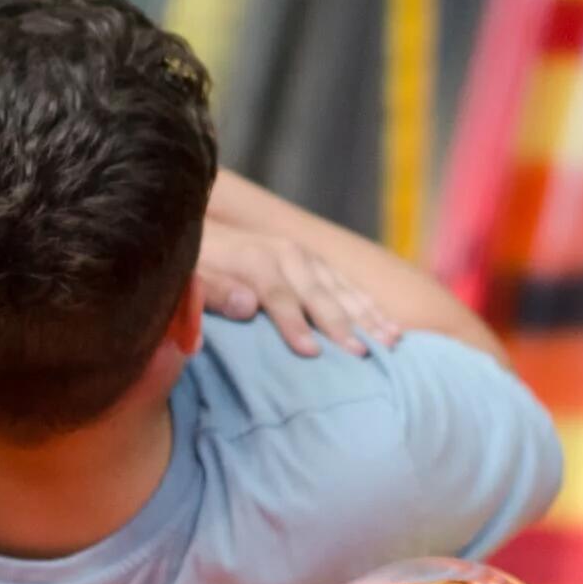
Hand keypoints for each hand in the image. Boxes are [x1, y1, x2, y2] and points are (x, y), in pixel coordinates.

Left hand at [197, 221, 399, 356]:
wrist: (204, 228)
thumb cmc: (196, 265)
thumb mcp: (191, 275)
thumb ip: (213, 291)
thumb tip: (246, 307)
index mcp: (255, 259)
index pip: (278, 296)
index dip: (294, 325)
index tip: (311, 352)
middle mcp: (287, 254)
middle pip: (318, 295)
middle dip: (341, 326)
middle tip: (361, 355)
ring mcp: (307, 257)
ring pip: (342, 290)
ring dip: (368, 317)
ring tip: (391, 343)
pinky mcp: (318, 263)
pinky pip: (350, 287)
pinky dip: (372, 308)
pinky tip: (391, 328)